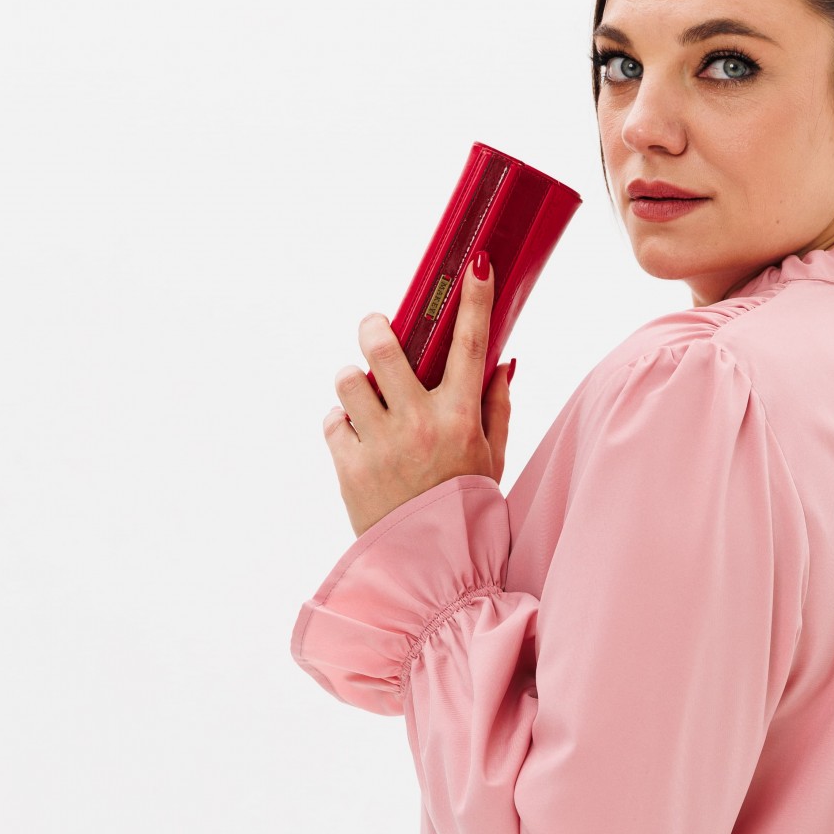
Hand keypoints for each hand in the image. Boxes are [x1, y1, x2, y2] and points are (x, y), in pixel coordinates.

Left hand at [323, 251, 514, 539]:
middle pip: (382, 346)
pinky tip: (359, 441)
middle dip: (374, 328)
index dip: (475, 299)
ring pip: (347, 380)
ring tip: (365, 399)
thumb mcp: (493, 458)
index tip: (476, 263)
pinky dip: (342, 426)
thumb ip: (496, 406)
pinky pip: (332, 422)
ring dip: (353, 382)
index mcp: (462, 419)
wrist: (433, 569)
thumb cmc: (467, 509)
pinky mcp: (348, 467)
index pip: (470, 345)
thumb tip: (501, 359)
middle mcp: (420, 425)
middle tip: (375, 330)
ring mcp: (381, 446)